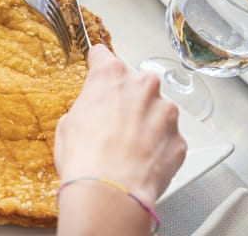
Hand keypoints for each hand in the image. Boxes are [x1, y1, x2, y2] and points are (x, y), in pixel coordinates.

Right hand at [54, 44, 186, 207]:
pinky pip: (167, 137)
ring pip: (155, 109)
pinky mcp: (179, 139)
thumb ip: (87, 107)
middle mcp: (143, 86)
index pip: (103, 55)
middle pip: (135, 83)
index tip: (97, 68)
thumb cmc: (84, 157)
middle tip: (110, 123)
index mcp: (111, 75)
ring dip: (144, 122)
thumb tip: (93, 114)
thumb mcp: (68, 124)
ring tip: (126, 147)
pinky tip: (140, 161)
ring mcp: (166, 112)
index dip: (97, 65)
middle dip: (125, 99)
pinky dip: (156, 146)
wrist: (109, 192)